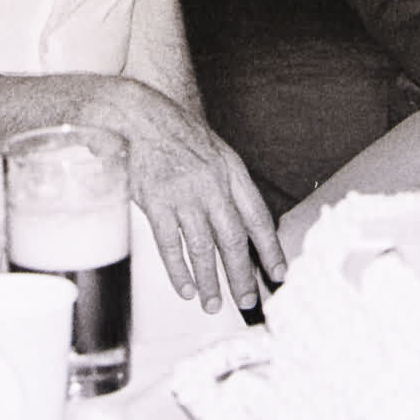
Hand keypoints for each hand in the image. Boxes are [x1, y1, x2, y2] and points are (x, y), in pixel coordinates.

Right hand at [115, 93, 284, 317]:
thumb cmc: (179, 135)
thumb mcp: (218, 153)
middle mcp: (213, 186)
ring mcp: (184, 196)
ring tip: (215, 305)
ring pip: (203, 248)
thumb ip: (230, 188)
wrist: (141, 115)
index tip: (279, 273)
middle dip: (242, 275)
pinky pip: (170, 245)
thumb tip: (244, 227)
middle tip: (248, 301)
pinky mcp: (156, 203)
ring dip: (211, 280)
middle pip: (234, 240)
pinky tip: (186, 289)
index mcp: (233, 173)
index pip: (259, 218)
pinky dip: (179, 271)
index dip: (271, 248)